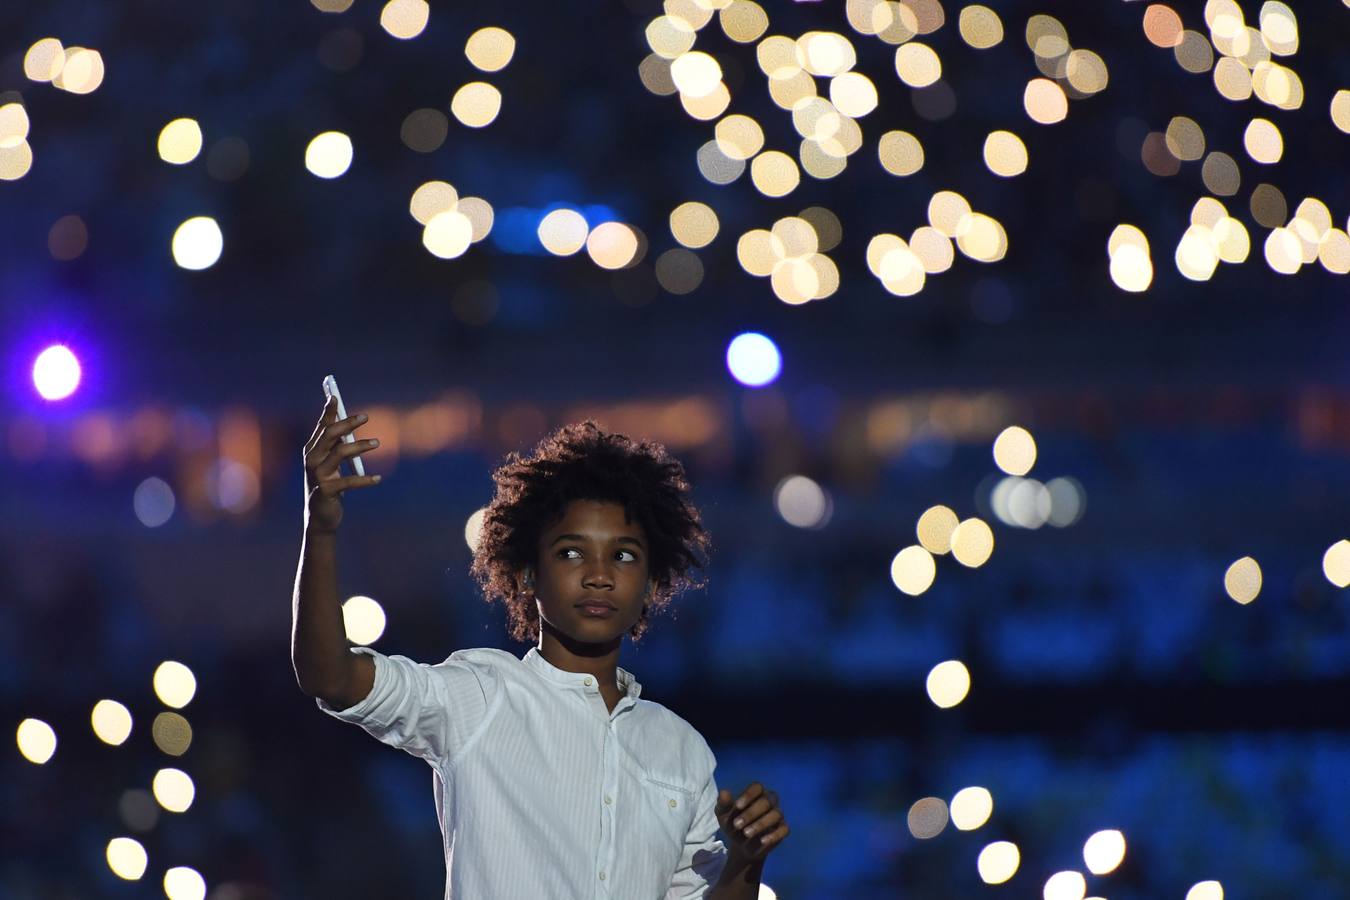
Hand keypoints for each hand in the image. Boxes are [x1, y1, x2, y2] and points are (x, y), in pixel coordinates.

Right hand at [303, 394, 381, 532]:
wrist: (320, 517)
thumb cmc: (329, 485)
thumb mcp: (331, 463)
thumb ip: (336, 444)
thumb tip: (348, 422)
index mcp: (312, 450)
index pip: (321, 427)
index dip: (327, 411)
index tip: (334, 396)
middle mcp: (312, 460)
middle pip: (329, 435)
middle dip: (346, 423)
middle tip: (365, 417)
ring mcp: (317, 476)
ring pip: (339, 453)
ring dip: (360, 445)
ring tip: (377, 442)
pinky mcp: (325, 491)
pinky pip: (348, 482)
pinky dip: (365, 480)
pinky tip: (378, 479)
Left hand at [715, 782, 788, 861]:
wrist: (741, 847)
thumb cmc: (733, 825)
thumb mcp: (723, 815)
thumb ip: (723, 804)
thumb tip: (723, 792)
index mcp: (756, 794)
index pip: (757, 787)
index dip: (748, 795)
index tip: (737, 806)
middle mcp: (769, 801)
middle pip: (767, 801)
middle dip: (751, 812)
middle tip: (737, 825)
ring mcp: (777, 815)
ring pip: (776, 814)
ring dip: (761, 824)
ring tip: (746, 833)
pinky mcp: (782, 829)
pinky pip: (784, 829)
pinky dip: (774, 835)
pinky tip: (762, 841)